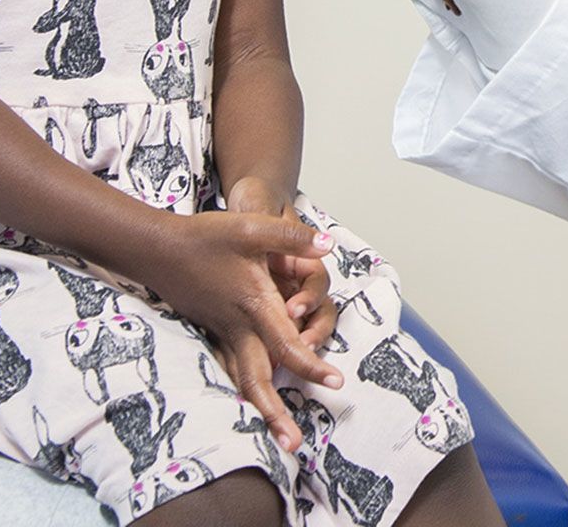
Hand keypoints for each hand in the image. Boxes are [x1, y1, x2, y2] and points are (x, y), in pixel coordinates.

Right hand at [120, 208, 340, 453]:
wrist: (156, 248)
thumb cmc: (204, 237)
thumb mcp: (252, 228)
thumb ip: (292, 237)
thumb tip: (327, 246)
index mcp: (254, 306)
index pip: (287, 346)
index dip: (312, 366)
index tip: (335, 382)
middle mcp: (239, 328)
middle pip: (258, 380)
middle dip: (274, 415)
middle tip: (293, 445)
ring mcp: (223, 333)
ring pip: (242, 379)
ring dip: (259, 408)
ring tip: (276, 436)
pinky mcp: (213, 331)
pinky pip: (231, 368)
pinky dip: (243, 388)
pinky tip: (250, 402)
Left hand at [222, 178, 340, 352]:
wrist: (242, 204)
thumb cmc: (257, 203)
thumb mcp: (266, 212)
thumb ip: (289, 229)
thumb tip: (325, 243)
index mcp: (304, 261)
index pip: (317, 286)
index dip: (309, 300)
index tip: (293, 310)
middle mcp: (296, 282)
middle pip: (318, 314)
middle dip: (313, 333)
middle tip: (299, 347)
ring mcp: (281, 296)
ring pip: (299, 328)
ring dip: (295, 346)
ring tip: (279, 363)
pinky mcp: (261, 307)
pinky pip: (269, 332)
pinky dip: (266, 349)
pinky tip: (253, 363)